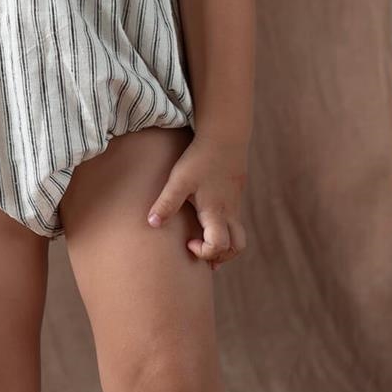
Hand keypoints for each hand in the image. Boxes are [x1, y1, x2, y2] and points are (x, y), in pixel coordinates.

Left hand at [145, 134, 248, 269]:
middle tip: (199, 248)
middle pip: (237, 247)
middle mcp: (229, 212)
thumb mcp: (179, 180)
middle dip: (220, 255)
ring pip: (239, 234)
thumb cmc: (200, 158)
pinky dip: (224, 229)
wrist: (225, 136)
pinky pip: (234, 221)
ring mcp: (235, 204)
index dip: (205, 252)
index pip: (220, 246)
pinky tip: (206, 220)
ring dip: (224, 243)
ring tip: (204, 241)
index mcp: (216, 212)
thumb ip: (167, 203)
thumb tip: (152, 223)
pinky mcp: (235, 195)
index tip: (188, 242)